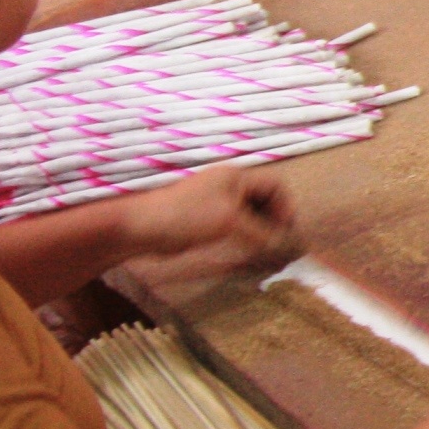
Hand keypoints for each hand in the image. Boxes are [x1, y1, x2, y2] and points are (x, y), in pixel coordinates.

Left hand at [122, 167, 298, 274]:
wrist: (142, 227)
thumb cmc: (187, 216)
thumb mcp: (230, 222)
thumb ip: (262, 233)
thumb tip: (286, 245)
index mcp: (237, 177)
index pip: (275, 185)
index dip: (286, 206)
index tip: (287, 231)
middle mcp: (229, 186)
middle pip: (266, 199)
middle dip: (276, 220)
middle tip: (280, 244)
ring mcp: (217, 202)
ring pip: (252, 214)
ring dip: (263, 231)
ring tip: (267, 251)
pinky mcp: (207, 220)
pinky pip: (238, 225)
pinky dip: (248, 236)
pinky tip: (248, 251)